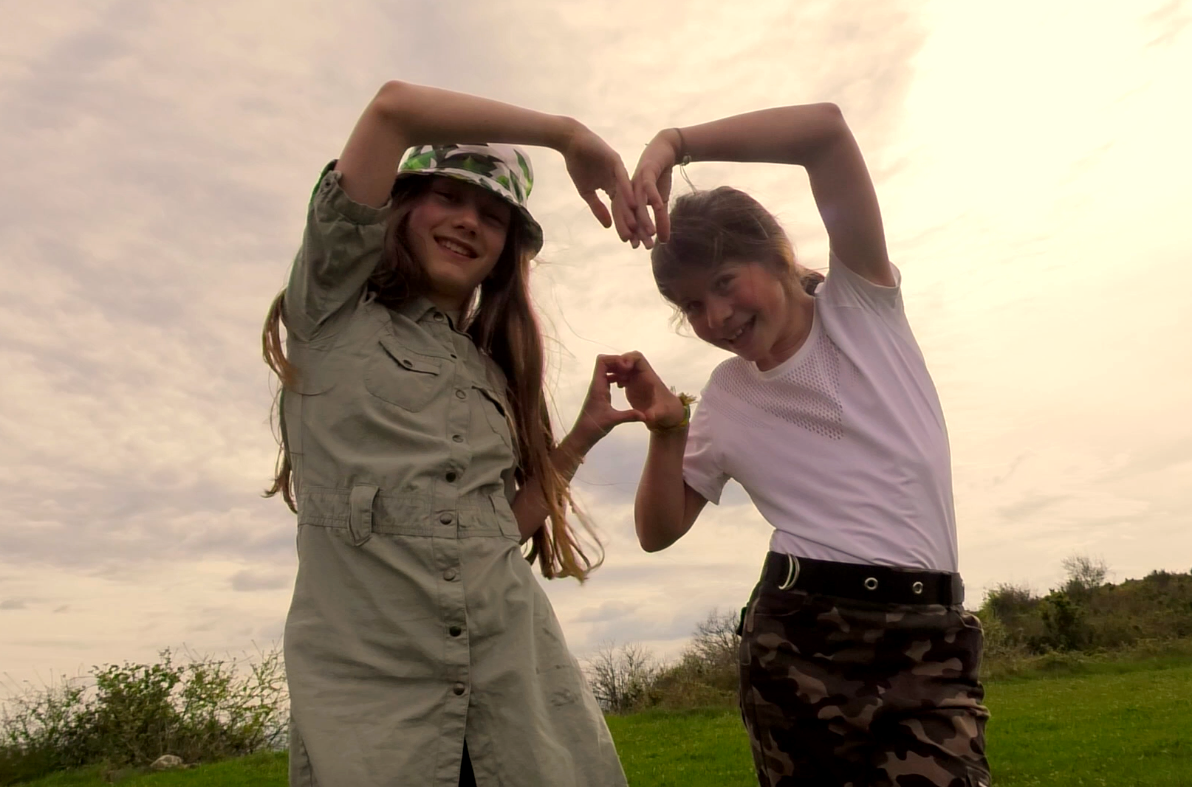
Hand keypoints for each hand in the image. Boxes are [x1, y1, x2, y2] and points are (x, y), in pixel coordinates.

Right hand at [560, 124, 637, 241]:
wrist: (571, 142)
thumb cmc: (577, 164)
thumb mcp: (586, 192)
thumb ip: (598, 208)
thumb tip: (607, 226)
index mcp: (614, 188)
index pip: (621, 211)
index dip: (625, 226)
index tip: (629, 243)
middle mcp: (620, 181)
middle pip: (629, 207)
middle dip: (637, 225)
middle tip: (645, 241)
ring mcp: (619, 171)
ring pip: (629, 196)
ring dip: (636, 213)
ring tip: (642, 229)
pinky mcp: (616, 162)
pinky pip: (623, 179)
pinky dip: (627, 192)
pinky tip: (634, 206)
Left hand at [569, 355, 646, 449]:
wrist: (582, 435)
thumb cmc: (594, 426)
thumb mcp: (613, 420)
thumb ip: (629, 416)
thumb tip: (645, 415)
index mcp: (598, 386)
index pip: (602, 362)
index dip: (614, 359)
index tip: (627, 366)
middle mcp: (596, 384)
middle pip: (604, 363)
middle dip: (617, 362)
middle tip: (630, 369)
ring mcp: (597, 389)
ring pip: (605, 371)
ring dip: (616, 369)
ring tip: (629, 375)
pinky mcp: (599, 394)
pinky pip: (607, 379)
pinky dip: (615, 377)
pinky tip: (624, 384)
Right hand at [605, 352, 685, 432]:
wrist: (667, 414)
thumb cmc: (666, 412)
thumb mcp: (660, 414)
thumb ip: (654, 414)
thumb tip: (648, 417)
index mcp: (648, 377)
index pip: (638, 358)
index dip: (628, 359)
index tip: (621, 368)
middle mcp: (642, 375)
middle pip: (628, 359)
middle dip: (617, 363)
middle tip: (608, 373)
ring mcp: (637, 379)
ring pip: (623, 366)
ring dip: (614, 369)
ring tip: (606, 379)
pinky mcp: (633, 385)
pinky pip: (622, 375)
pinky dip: (615, 376)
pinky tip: (610, 384)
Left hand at [627, 130, 680, 249]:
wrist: (665, 150)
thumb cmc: (660, 176)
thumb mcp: (662, 200)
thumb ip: (661, 220)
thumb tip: (663, 242)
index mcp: (629, 197)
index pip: (628, 217)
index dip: (630, 231)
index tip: (635, 247)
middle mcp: (630, 189)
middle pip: (629, 212)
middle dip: (633, 230)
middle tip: (638, 246)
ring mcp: (637, 180)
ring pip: (638, 202)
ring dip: (643, 217)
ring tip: (650, 232)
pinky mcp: (647, 170)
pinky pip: (648, 185)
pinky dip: (652, 196)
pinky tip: (658, 207)